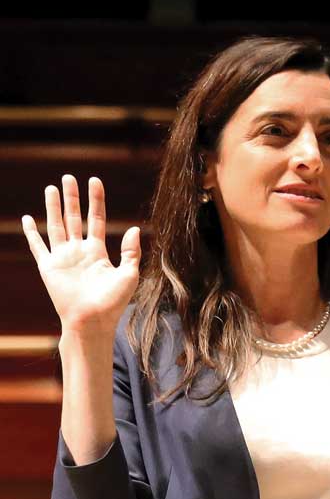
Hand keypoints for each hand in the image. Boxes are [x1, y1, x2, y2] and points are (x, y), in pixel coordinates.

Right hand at [22, 175, 141, 335]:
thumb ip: (131, 251)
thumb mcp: (129, 274)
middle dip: (72, 197)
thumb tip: (134, 228)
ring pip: (56, 225)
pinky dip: (31, 233)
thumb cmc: (113, 303)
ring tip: (51, 188)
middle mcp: (79, 251)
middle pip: (74, 217)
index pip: (96, 219)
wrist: (92, 321)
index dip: (96, 200)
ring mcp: (63, 258)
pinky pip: (37, 246)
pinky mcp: (48, 267)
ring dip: (53, 207)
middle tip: (68, 177)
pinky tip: (26, 218)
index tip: (95, 181)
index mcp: (98, 252)